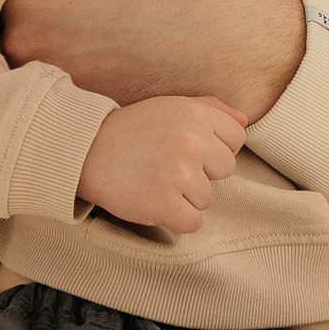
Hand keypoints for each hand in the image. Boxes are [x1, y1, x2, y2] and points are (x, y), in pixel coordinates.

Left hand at [0, 0, 305, 114]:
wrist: (226, 37)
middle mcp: (26, 49)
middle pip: (0, 16)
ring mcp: (52, 84)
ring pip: (25, 51)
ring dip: (39, 34)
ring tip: (75, 16)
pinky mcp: (79, 108)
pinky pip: (53, 84)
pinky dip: (64, 64)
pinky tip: (91, 46)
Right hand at [77, 95, 249, 235]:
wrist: (84, 151)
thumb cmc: (131, 130)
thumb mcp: (170, 106)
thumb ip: (211, 109)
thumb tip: (244, 120)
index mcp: (195, 114)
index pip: (236, 139)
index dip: (214, 148)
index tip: (188, 150)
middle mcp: (191, 141)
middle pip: (226, 170)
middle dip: (201, 172)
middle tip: (168, 166)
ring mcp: (178, 173)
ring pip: (207, 198)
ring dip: (184, 196)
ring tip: (154, 180)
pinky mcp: (164, 203)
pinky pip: (193, 222)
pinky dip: (175, 218)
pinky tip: (154, 201)